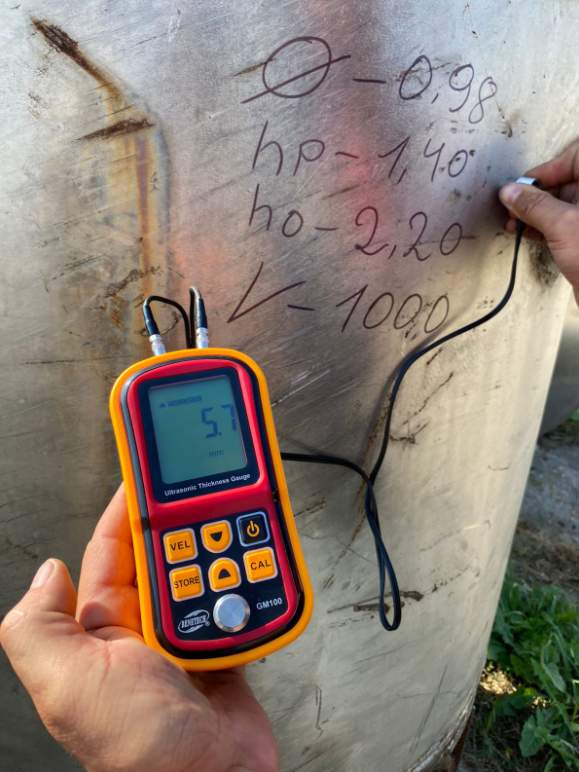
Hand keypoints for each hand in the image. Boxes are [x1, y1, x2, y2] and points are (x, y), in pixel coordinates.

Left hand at [0, 486, 277, 771]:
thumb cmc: (138, 747)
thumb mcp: (68, 684)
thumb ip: (40, 628)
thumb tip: (47, 572)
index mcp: (103, 630)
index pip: (113, 550)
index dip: (127, 508)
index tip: (147, 473)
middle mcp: (143, 630)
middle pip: (165, 554)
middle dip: (182, 524)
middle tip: (201, 494)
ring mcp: (186, 637)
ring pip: (204, 573)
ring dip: (219, 551)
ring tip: (233, 528)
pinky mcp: (224, 647)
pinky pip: (237, 600)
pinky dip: (247, 583)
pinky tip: (253, 566)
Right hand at [499, 140, 578, 303]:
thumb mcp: (562, 225)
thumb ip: (534, 205)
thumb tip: (511, 191)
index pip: (575, 158)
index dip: (547, 169)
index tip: (523, 184)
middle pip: (565, 181)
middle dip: (536, 193)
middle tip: (513, 205)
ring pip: (561, 204)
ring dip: (534, 211)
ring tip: (512, 221)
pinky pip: (561, 223)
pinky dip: (542, 225)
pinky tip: (523, 231)